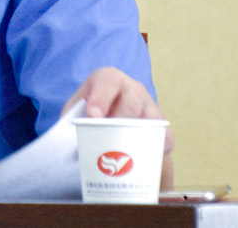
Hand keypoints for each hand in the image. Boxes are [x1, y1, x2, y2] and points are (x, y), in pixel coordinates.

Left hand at [62, 67, 174, 189]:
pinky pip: (165, 137)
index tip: (93, 116)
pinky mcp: (161, 126)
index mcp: (108, 79)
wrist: (109, 122)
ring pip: (151, 119)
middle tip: (107, 139)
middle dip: (119, 122)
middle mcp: (132, 88)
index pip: (108, 81)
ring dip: (137, 136)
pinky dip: (156, 149)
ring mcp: (149, 105)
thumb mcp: (74, 112)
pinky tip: (142, 158)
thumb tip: (71, 142)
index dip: (101, 98)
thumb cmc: (87, 114)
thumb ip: (72, 121)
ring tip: (123, 153)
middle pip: (132, 102)